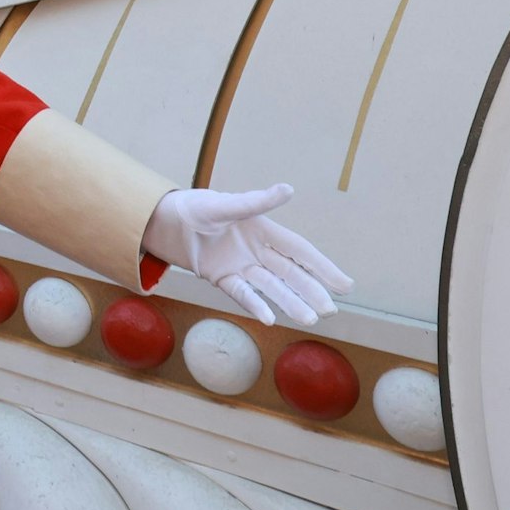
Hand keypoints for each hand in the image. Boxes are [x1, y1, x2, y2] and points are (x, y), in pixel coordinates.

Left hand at [143, 184, 351, 326]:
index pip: (299, 251)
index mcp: (263, 230)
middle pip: (290, 274)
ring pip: (270, 287)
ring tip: (309, 319)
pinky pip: (241, 294)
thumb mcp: (223, 205)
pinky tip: (269, 319)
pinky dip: (254, 305)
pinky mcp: (221, 277)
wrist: (164, 220)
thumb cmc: (197, 207)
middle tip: (330, 310)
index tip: (346, 285)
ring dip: (289, 302)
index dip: (322, 267)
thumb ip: (254, 202)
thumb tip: (287, 189)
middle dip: (310, 291)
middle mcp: (256, 251)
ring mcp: (240, 266)